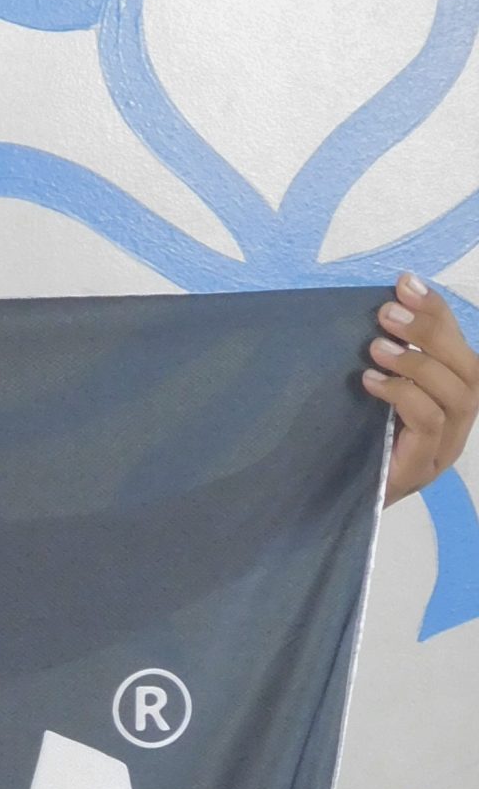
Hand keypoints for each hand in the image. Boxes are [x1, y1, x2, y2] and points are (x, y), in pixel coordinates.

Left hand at [364, 274, 476, 505]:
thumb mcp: (366, 396)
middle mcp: (457, 425)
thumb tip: (376, 307)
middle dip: (432, 331)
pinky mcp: (422, 470)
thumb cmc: (348, 444)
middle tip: (388, 311)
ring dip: (419, 362)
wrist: (325, 506)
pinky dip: (404, 395)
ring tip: (376, 347)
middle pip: (469, 369)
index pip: (459, 349)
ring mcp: (444, 451)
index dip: (438, 312)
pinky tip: (369, 381)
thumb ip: (380, 361)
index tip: (406, 282)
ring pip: (457, 396)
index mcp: (449, 400)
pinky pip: (429, 424)